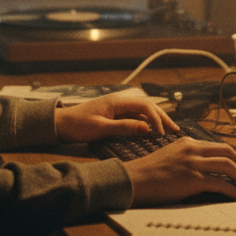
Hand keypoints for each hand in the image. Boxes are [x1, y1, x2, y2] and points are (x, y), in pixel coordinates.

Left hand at [54, 93, 178, 142]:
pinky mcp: (114, 114)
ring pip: (143, 111)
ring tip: (169, 130)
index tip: (162, 134)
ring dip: (156, 119)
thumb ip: (125, 127)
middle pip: (147, 106)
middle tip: (176, 131)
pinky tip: (152, 130)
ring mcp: (117, 107)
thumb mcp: (101, 128)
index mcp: (117, 101)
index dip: (156, 119)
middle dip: (162, 117)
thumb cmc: (77, 125)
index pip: (145, 106)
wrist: (60, 124)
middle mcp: (119, 101)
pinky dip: (146, 122)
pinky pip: (136, 116)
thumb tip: (147, 128)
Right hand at [122, 137, 235, 205]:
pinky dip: (233, 190)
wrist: (133, 180)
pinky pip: (221, 183)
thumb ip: (186, 158)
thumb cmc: (148, 173)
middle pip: (227, 152)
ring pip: (228, 166)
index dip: (233, 156)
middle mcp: (192, 149)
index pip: (217, 146)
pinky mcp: (192, 179)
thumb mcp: (169, 156)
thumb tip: (203, 170)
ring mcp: (193, 163)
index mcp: (187, 142)